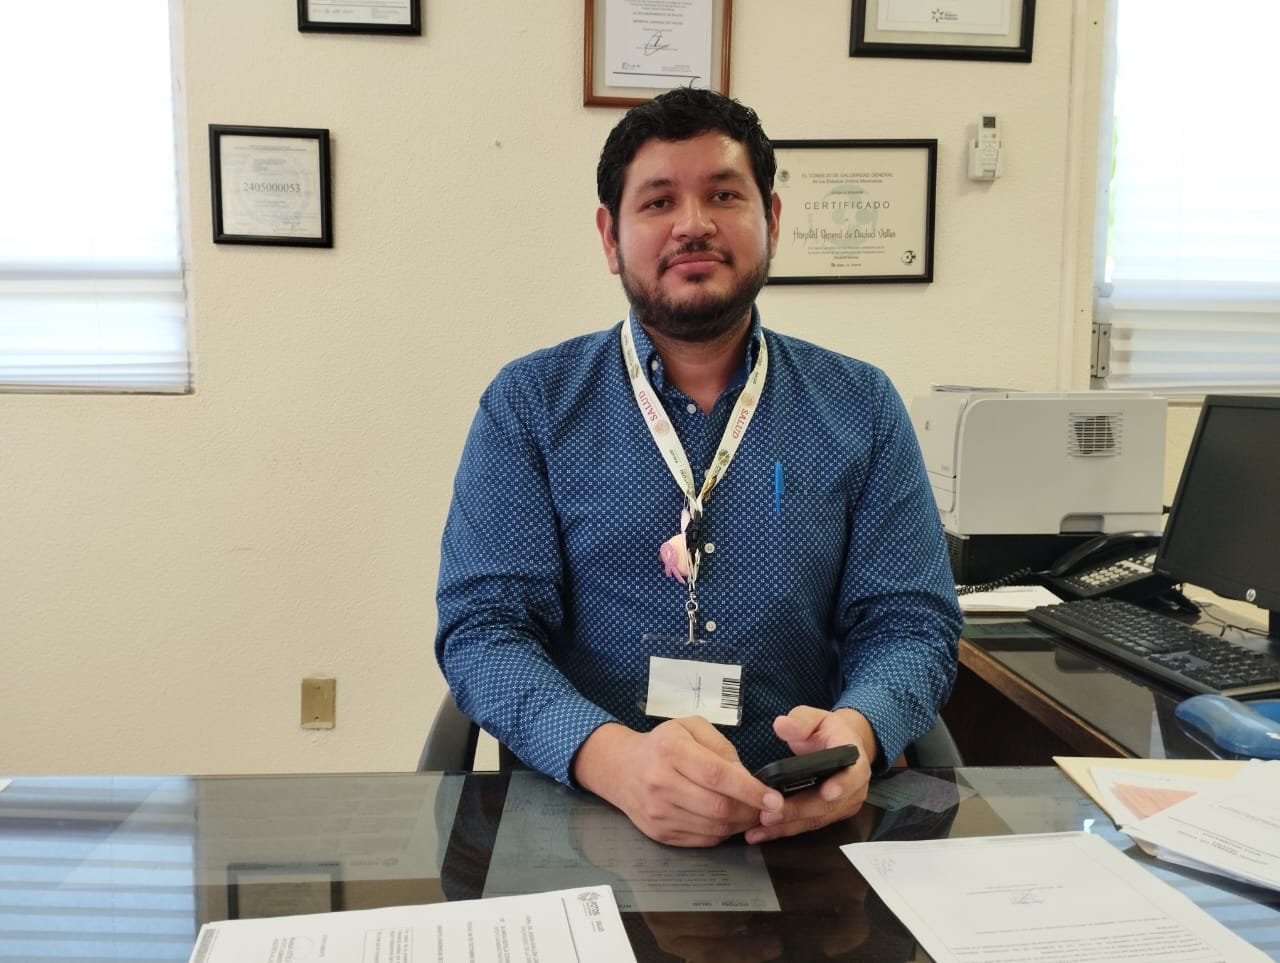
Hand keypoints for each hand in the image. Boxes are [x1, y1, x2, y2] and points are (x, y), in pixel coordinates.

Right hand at [572, 717, 780, 846]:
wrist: (621, 768)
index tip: (774, 799)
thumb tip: (747, 778)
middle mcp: (661, 784)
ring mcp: (659, 813)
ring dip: (740, 824)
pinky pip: (703, 840)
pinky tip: (727, 820)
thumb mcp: (690, 728)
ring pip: (714, 828)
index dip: (750, 790)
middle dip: (751, 811)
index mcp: (671, 751)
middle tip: (768, 809)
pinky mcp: (660, 834)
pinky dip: (723, 833)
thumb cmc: (662, 744)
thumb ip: (722, 748)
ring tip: (750, 812)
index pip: (717, 776)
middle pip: (718, 807)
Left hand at [744, 706, 873, 844]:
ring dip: (787, 826)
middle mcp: (854, 788)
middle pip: (827, 805)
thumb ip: (800, 721)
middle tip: (770, 815)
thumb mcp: (815, 718)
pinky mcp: (829, 816)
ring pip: (815, 820)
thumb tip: (781, 725)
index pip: (853, 775)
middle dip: (798, 811)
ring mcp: (843, 805)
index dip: (842, 785)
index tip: (827, 792)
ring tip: (759, 829)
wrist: (841, 744)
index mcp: (855, 760)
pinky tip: (762, 833)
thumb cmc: (827, 730)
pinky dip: (784, 830)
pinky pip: (807, 826)